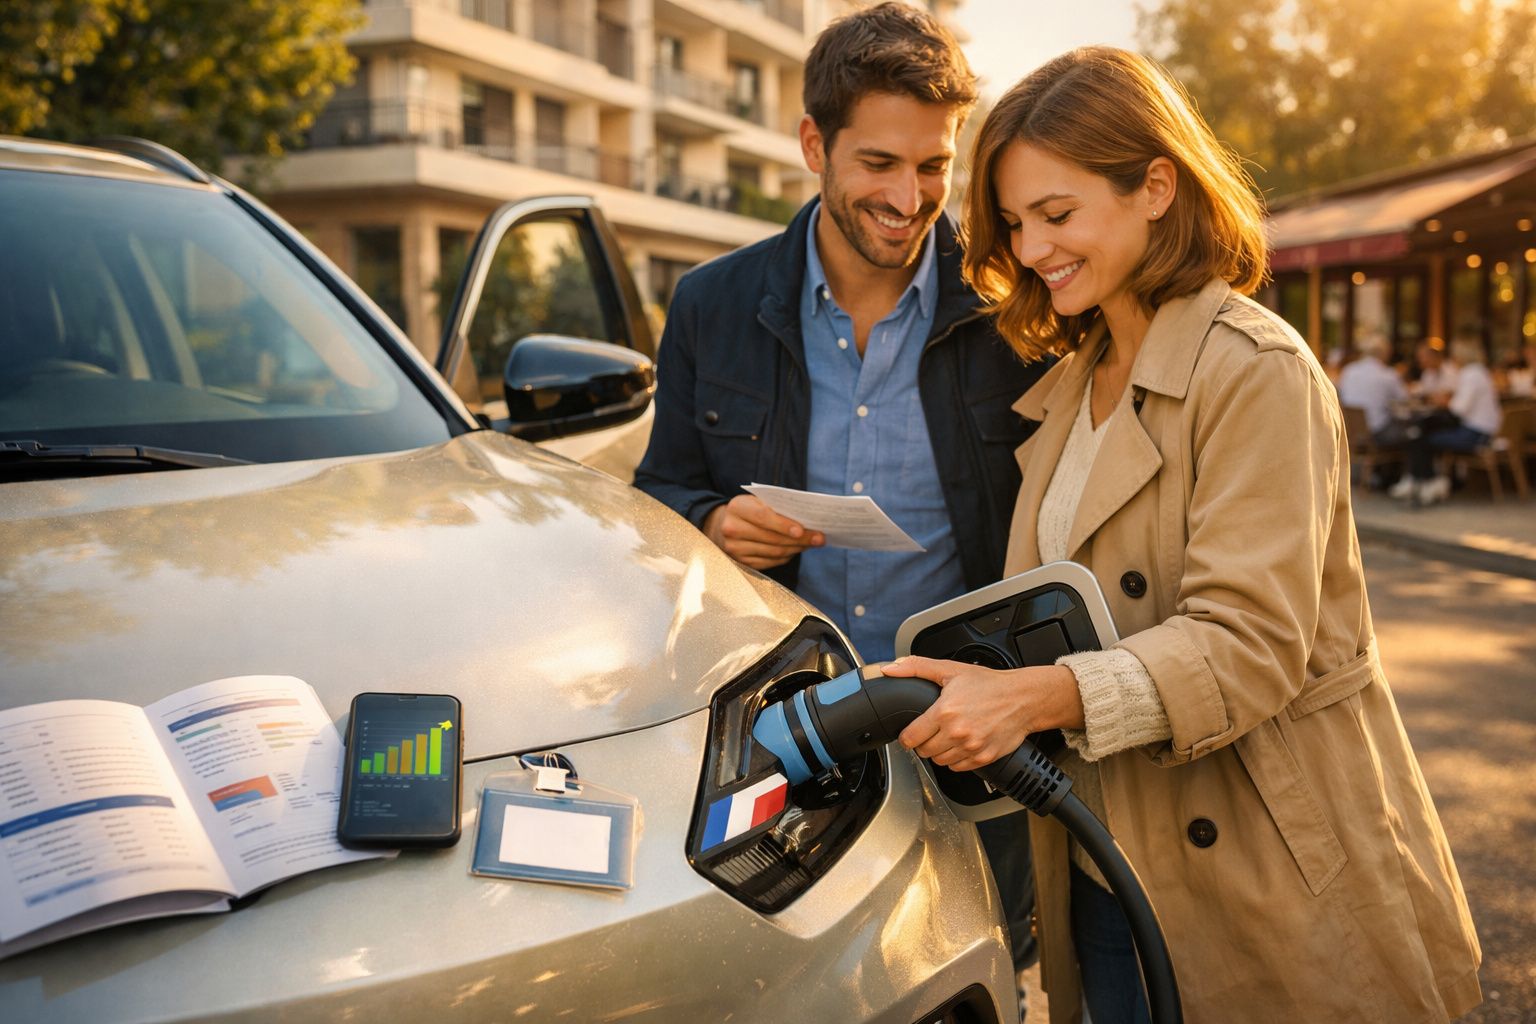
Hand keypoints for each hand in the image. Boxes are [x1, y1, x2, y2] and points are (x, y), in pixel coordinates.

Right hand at [702, 495, 823, 569]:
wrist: (723, 526)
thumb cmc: (749, 510)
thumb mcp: (757, 501)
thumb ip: (777, 506)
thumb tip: (808, 519)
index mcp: (737, 507)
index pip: (762, 516)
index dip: (783, 524)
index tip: (801, 530)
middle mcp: (732, 529)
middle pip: (771, 538)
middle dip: (799, 539)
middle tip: (819, 538)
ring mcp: (735, 549)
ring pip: (773, 552)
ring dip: (796, 548)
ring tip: (811, 543)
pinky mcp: (741, 562)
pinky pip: (770, 562)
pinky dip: (786, 557)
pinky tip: (796, 550)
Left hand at [887, 656, 1082, 771]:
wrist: (1023, 698)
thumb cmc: (989, 684)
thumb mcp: (950, 669)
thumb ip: (916, 668)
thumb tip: (890, 669)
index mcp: (945, 712)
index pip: (911, 738)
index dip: (907, 737)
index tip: (910, 734)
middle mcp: (957, 732)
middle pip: (924, 752)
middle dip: (923, 743)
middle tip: (931, 732)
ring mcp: (971, 748)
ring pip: (940, 762)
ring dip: (939, 752)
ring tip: (947, 737)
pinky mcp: (983, 758)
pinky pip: (958, 768)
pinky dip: (956, 760)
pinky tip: (961, 744)